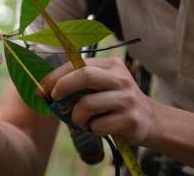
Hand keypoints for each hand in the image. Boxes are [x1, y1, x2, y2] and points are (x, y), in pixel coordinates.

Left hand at [41, 56, 155, 144]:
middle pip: (85, 75)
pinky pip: (98, 125)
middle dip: (63, 87)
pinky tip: (99, 127)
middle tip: (54, 99)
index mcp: (111, 65)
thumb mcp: (104, 84)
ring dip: (77, 117)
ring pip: (88, 104)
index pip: (78, 64)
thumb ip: (81, 83)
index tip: (42, 89)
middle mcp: (120, 78)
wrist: (152, 120)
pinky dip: (92, 129)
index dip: (56, 76)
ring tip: (81, 121)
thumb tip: (46, 89)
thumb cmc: (117, 101)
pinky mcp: (130, 119)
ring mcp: (127, 98)